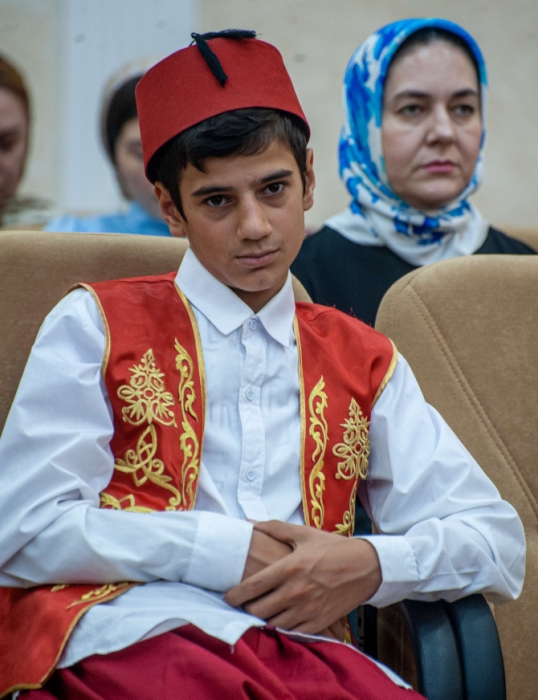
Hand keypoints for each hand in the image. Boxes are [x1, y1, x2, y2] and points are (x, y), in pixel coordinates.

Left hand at [225, 520, 381, 635]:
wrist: (366, 566)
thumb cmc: (332, 547)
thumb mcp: (303, 534)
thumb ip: (274, 528)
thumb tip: (249, 522)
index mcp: (289, 567)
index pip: (252, 587)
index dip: (234, 595)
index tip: (226, 597)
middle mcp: (295, 591)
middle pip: (258, 610)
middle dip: (247, 609)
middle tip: (244, 605)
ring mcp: (308, 609)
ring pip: (273, 624)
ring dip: (264, 619)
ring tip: (261, 612)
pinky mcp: (319, 622)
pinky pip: (293, 633)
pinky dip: (283, 629)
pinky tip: (281, 620)